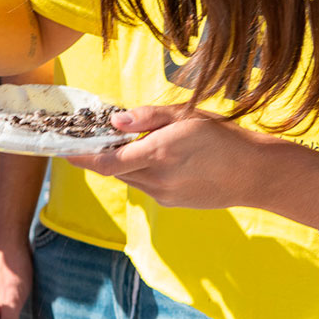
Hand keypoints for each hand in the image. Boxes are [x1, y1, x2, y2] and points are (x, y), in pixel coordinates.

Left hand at [65, 106, 268, 209]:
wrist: (254, 174)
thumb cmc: (223, 137)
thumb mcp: (186, 115)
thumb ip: (148, 117)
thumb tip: (115, 121)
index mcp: (158, 153)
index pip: (106, 161)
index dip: (81, 157)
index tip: (63, 149)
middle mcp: (156, 178)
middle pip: (114, 170)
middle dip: (100, 155)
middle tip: (92, 137)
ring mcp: (164, 194)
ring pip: (129, 178)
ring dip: (123, 163)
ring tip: (132, 144)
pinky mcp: (172, 203)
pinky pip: (146, 186)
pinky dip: (141, 171)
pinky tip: (160, 158)